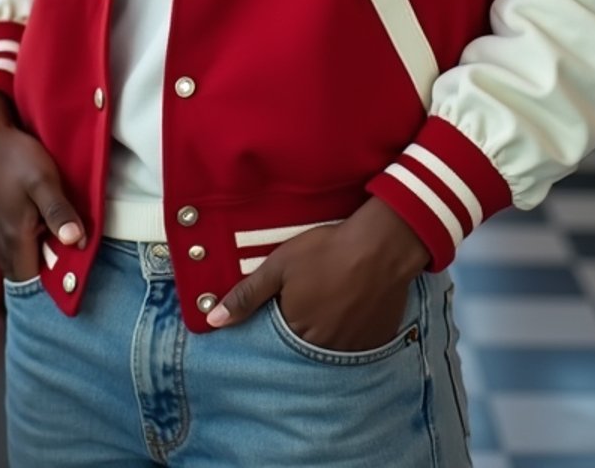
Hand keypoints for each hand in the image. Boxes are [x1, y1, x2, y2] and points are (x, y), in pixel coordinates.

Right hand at [0, 90, 85, 281]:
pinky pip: (12, 242)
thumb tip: (76, 241)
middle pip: (27, 271)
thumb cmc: (12, 156)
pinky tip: (38, 215)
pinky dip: (27, 237)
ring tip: (55, 227)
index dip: (54, 280)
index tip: (73, 268)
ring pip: (19, 256)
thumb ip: (58, 212)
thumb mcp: (43, 180)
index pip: (33, 281)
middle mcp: (0, 242)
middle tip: (68, 242)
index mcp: (14, 239)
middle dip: (48, 264)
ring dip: (38, 249)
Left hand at [206, 197, 429, 351]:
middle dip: (301, 326)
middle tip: (313, 296)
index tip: (286, 298)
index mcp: (296, 332)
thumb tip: (213, 321)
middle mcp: (323, 349)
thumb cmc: (326, 252)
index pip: (276, 339)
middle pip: (303, 346)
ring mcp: (351, 349)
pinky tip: (351, 307)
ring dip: (326, 331)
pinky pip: (356, 348)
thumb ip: (246, 295)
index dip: (278, 316)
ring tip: (331, 301)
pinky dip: (350, 332)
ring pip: (329, 348)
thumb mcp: (279, 266)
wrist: (381, 245)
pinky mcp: (374, 343)